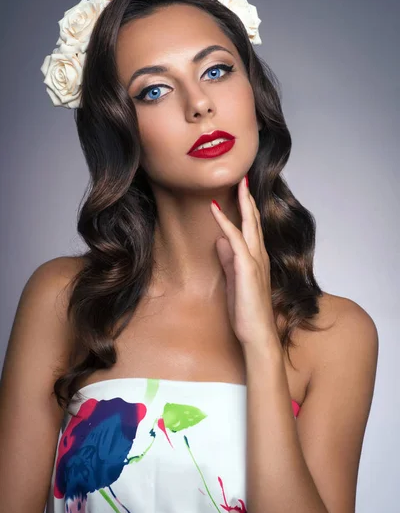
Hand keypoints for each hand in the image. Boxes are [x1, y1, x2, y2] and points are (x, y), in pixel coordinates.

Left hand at [210, 175, 278, 348]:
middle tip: (244, 178)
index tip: (243, 191)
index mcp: (257, 259)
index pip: (253, 228)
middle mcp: (259, 256)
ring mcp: (255, 261)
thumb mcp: (234, 280)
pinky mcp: (246, 267)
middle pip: (255, 221)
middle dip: (249, 198)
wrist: (257, 334)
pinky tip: (216, 209)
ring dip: (243, 203)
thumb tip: (219, 241)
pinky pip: (235, 238)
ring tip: (239, 183)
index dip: (248, 208)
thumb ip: (228, 260)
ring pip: (249, 225)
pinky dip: (225, 222)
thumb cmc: (247, 312)